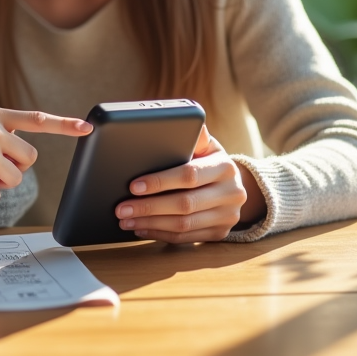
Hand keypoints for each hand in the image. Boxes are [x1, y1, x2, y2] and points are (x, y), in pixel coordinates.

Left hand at [114, 125, 266, 242]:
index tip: (133, 186)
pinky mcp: (220, 234)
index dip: (160, 181)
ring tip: (125, 220)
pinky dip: (160, 234)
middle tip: (121, 208)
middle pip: (185, 204)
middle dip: (148, 207)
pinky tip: (141, 229)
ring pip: (184, 225)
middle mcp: (232, 193)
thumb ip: (192, 135)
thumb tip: (177, 116)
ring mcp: (228, 217)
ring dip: (150, 224)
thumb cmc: (209, 161)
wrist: (235, 186)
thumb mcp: (206, 145)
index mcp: (226, 167)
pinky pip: (186, 239)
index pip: (189, 175)